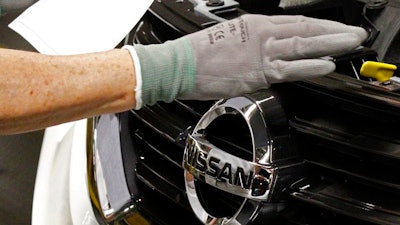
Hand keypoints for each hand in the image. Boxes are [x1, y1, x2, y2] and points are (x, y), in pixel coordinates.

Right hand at [127, 14, 367, 107]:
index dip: (319, 25)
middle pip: (306, 29)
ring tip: (351, 45)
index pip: (295, 22)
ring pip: (303, 45)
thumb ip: (250, 43)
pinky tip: (327, 65)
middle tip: (354, 34)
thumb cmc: (198, 54)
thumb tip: (265, 52)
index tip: (334, 28)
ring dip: (330, 45)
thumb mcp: (228, 38)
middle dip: (334, 31)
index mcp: (254, 24)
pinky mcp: (256, 72)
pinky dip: (310, 66)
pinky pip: (289, 69)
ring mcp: (261, 52)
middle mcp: (262, 34)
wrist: (179, 64)